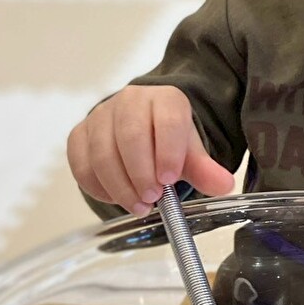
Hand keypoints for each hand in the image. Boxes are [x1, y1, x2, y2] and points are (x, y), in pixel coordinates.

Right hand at [67, 85, 235, 215]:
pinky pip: (81, 162)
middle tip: (152, 199)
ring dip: (119, 185)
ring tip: (138, 205)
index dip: (168, 152)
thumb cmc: (167, 141)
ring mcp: (101, 115)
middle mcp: (130, 100)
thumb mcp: (190, 153)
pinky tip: (115, 198)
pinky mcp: (79, 133)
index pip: (167, 120)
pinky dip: (97, 186)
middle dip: (141, 173)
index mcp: (165, 99)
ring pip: (102, 151)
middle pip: (130, 135)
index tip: (169, 180)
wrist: (141, 129)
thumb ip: (205, 170)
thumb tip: (224, 185)